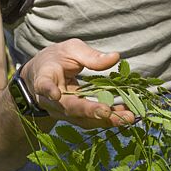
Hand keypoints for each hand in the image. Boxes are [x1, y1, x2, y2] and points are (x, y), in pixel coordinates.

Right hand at [21, 40, 136, 128]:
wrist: (43, 75)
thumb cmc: (57, 59)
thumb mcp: (71, 49)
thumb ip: (90, 55)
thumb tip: (115, 57)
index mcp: (45, 78)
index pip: (44, 85)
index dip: (49, 90)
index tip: (56, 95)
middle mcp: (50, 100)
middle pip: (69, 108)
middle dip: (89, 111)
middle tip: (107, 112)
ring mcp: (62, 112)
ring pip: (82, 119)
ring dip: (105, 120)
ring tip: (127, 116)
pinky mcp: (74, 117)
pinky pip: (91, 121)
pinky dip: (109, 119)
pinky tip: (126, 114)